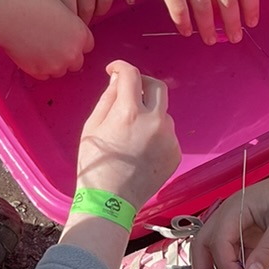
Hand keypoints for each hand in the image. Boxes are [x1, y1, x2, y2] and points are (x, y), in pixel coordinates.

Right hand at [0, 0, 93, 78]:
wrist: (7, 12)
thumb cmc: (30, 1)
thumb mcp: (60, 6)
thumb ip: (68, 23)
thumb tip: (65, 30)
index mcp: (80, 34)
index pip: (87, 45)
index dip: (75, 40)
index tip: (66, 36)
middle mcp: (72, 53)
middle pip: (76, 62)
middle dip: (66, 54)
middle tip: (51, 43)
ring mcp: (54, 65)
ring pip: (60, 71)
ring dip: (53, 62)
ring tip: (38, 47)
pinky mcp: (37, 72)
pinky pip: (43, 75)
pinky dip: (38, 67)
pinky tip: (29, 53)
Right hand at [75, 59, 179, 208]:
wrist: (111, 201)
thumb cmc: (96, 163)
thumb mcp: (92, 127)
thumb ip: (108, 98)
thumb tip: (118, 80)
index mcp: (130, 112)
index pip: (131, 75)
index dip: (121, 67)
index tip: (114, 71)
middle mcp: (155, 121)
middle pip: (158, 87)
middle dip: (143, 83)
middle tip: (131, 90)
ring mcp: (169, 138)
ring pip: (162, 113)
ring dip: (149, 114)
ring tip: (131, 133)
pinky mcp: (176, 153)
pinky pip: (167, 134)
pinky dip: (155, 135)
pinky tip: (141, 151)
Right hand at [125, 0, 258, 43]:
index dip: (251, 7)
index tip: (250, 22)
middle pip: (228, 0)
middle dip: (233, 24)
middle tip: (233, 38)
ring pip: (203, 7)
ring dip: (208, 28)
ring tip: (209, 39)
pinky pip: (178, 6)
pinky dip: (184, 23)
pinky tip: (186, 31)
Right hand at [192, 157, 268, 268]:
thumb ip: (268, 251)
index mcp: (233, 210)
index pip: (218, 243)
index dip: (227, 267)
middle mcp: (226, 215)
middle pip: (201, 244)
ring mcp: (233, 222)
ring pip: (209, 248)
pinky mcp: (242, 229)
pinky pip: (227, 249)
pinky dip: (228, 266)